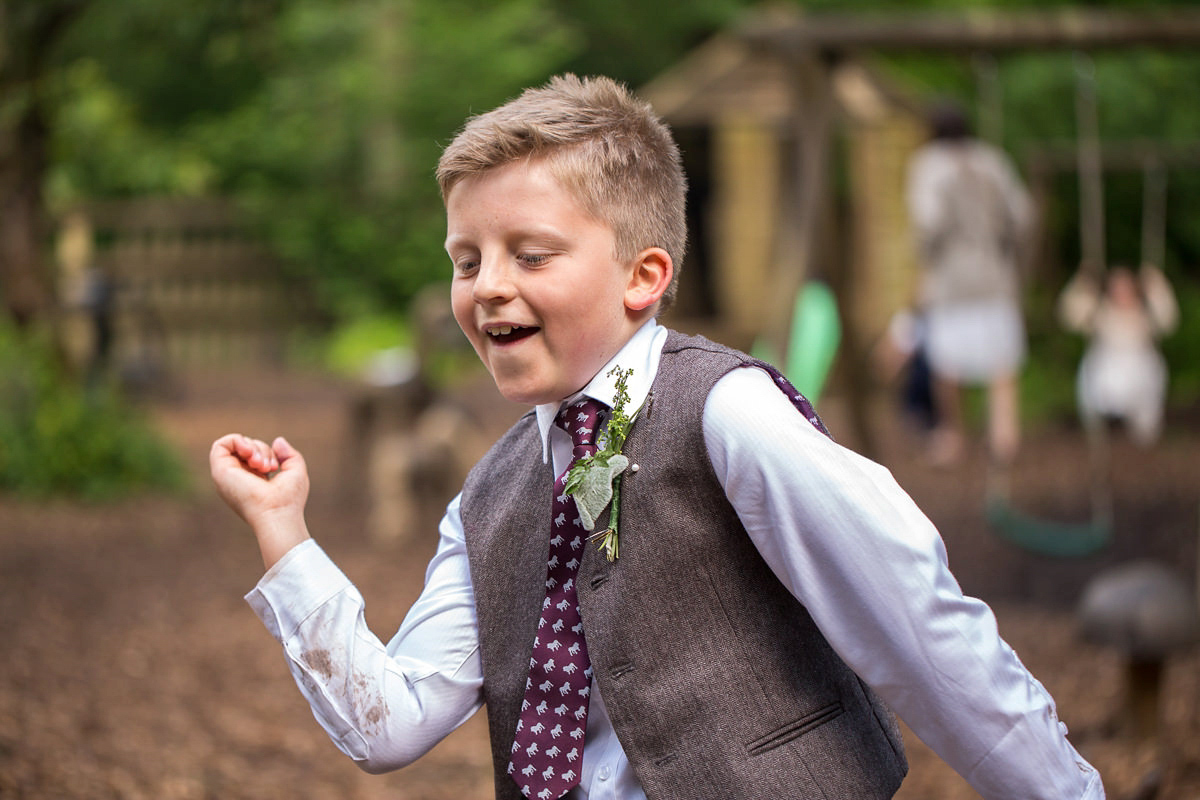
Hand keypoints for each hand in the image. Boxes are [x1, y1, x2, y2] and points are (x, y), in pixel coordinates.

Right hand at [210, 434, 311, 567]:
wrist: (276, 514)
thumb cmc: (288, 500)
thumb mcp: (295, 471)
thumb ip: (288, 454)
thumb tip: (277, 441)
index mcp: (253, 479)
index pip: (255, 453)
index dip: (267, 452)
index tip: (275, 467)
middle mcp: (238, 478)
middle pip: (246, 447)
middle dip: (261, 449)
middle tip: (268, 467)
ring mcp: (228, 475)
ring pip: (235, 445)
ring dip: (252, 446)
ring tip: (261, 464)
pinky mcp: (219, 472)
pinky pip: (221, 444)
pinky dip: (237, 440)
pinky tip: (249, 453)